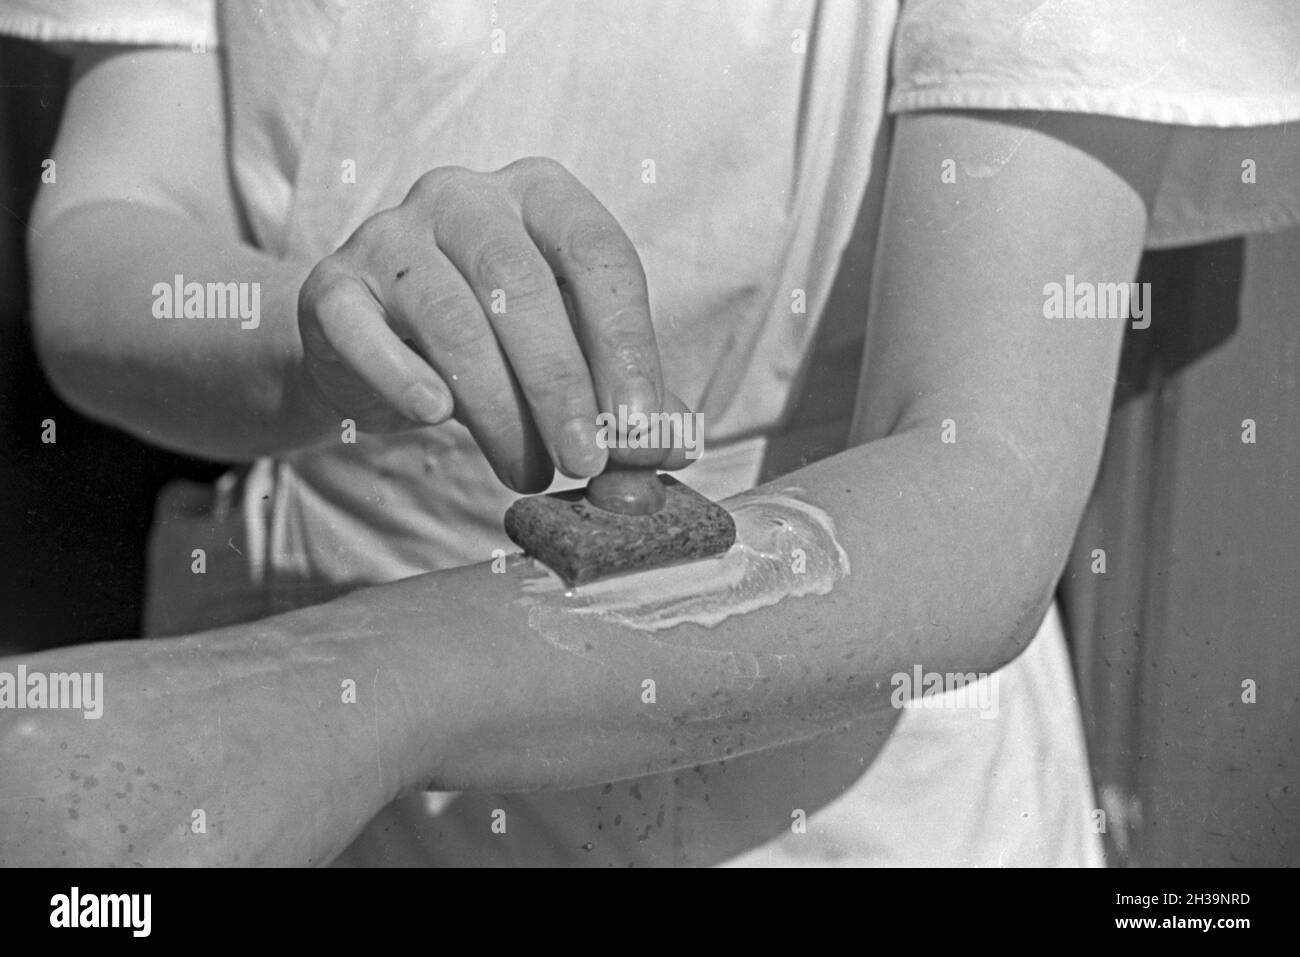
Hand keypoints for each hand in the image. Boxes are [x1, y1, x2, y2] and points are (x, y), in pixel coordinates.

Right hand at [296, 156, 692, 491]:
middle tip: (584, 463)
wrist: (368, 345)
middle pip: (523, 287)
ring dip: (498, 408)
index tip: (640, 427)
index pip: (600, 256)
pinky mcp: (333, 286)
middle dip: (562, 387)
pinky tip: (435, 416)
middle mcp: (466, 197)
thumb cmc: (489, 341)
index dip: (626, 345)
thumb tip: (675, 444)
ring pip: (453, 318)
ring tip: (527, 471)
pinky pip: (364, 331)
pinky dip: (403, 376)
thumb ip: (619, 394)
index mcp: (541, 196)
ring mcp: (391, 235)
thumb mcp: (565, 354)